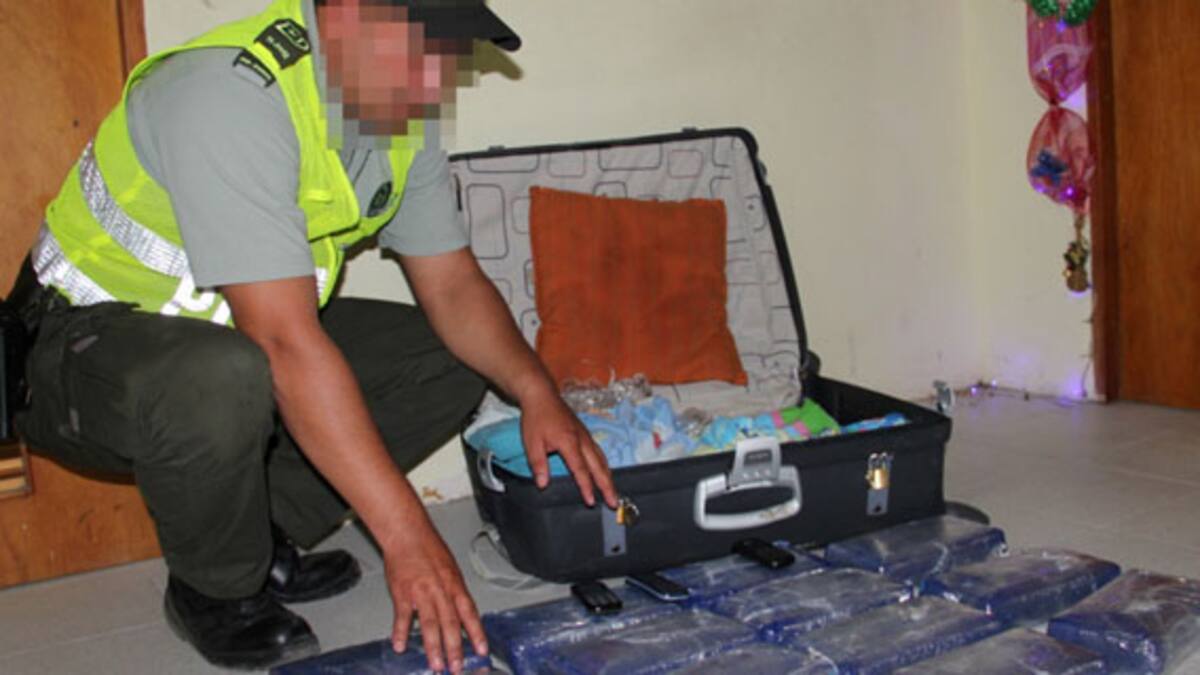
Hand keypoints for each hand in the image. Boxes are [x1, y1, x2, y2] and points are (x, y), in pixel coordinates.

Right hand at [382, 520, 486, 673]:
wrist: (407, 533)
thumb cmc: (428, 548)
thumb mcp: (450, 568)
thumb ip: (454, 592)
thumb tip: (461, 613)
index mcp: (455, 585)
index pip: (469, 613)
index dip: (476, 633)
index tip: (481, 650)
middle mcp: (440, 590)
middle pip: (450, 623)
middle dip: (455, 648)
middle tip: (456, 668)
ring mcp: (421, 593)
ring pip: (430, 624)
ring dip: (433, 647)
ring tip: (436, 664)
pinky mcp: (402, 593)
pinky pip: (402, 617)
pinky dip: (401, 632)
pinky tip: (400, 646)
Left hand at [519, 386, 618, 508]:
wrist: (542, 395)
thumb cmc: (536, 418)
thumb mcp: (532, 443)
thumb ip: (538, 465)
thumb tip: (543, 484)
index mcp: (569, 442)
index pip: (581, 470)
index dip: (586, 487)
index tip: (591, 501)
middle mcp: (582, 439)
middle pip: (598, 467)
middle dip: (607, 486)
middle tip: (614, 502)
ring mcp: (586, 435)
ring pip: (602, 459)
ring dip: (608, 477)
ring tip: (612, 491)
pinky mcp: (585, 433)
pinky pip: (599, 452)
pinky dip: (604, 465)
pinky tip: (604, 472)